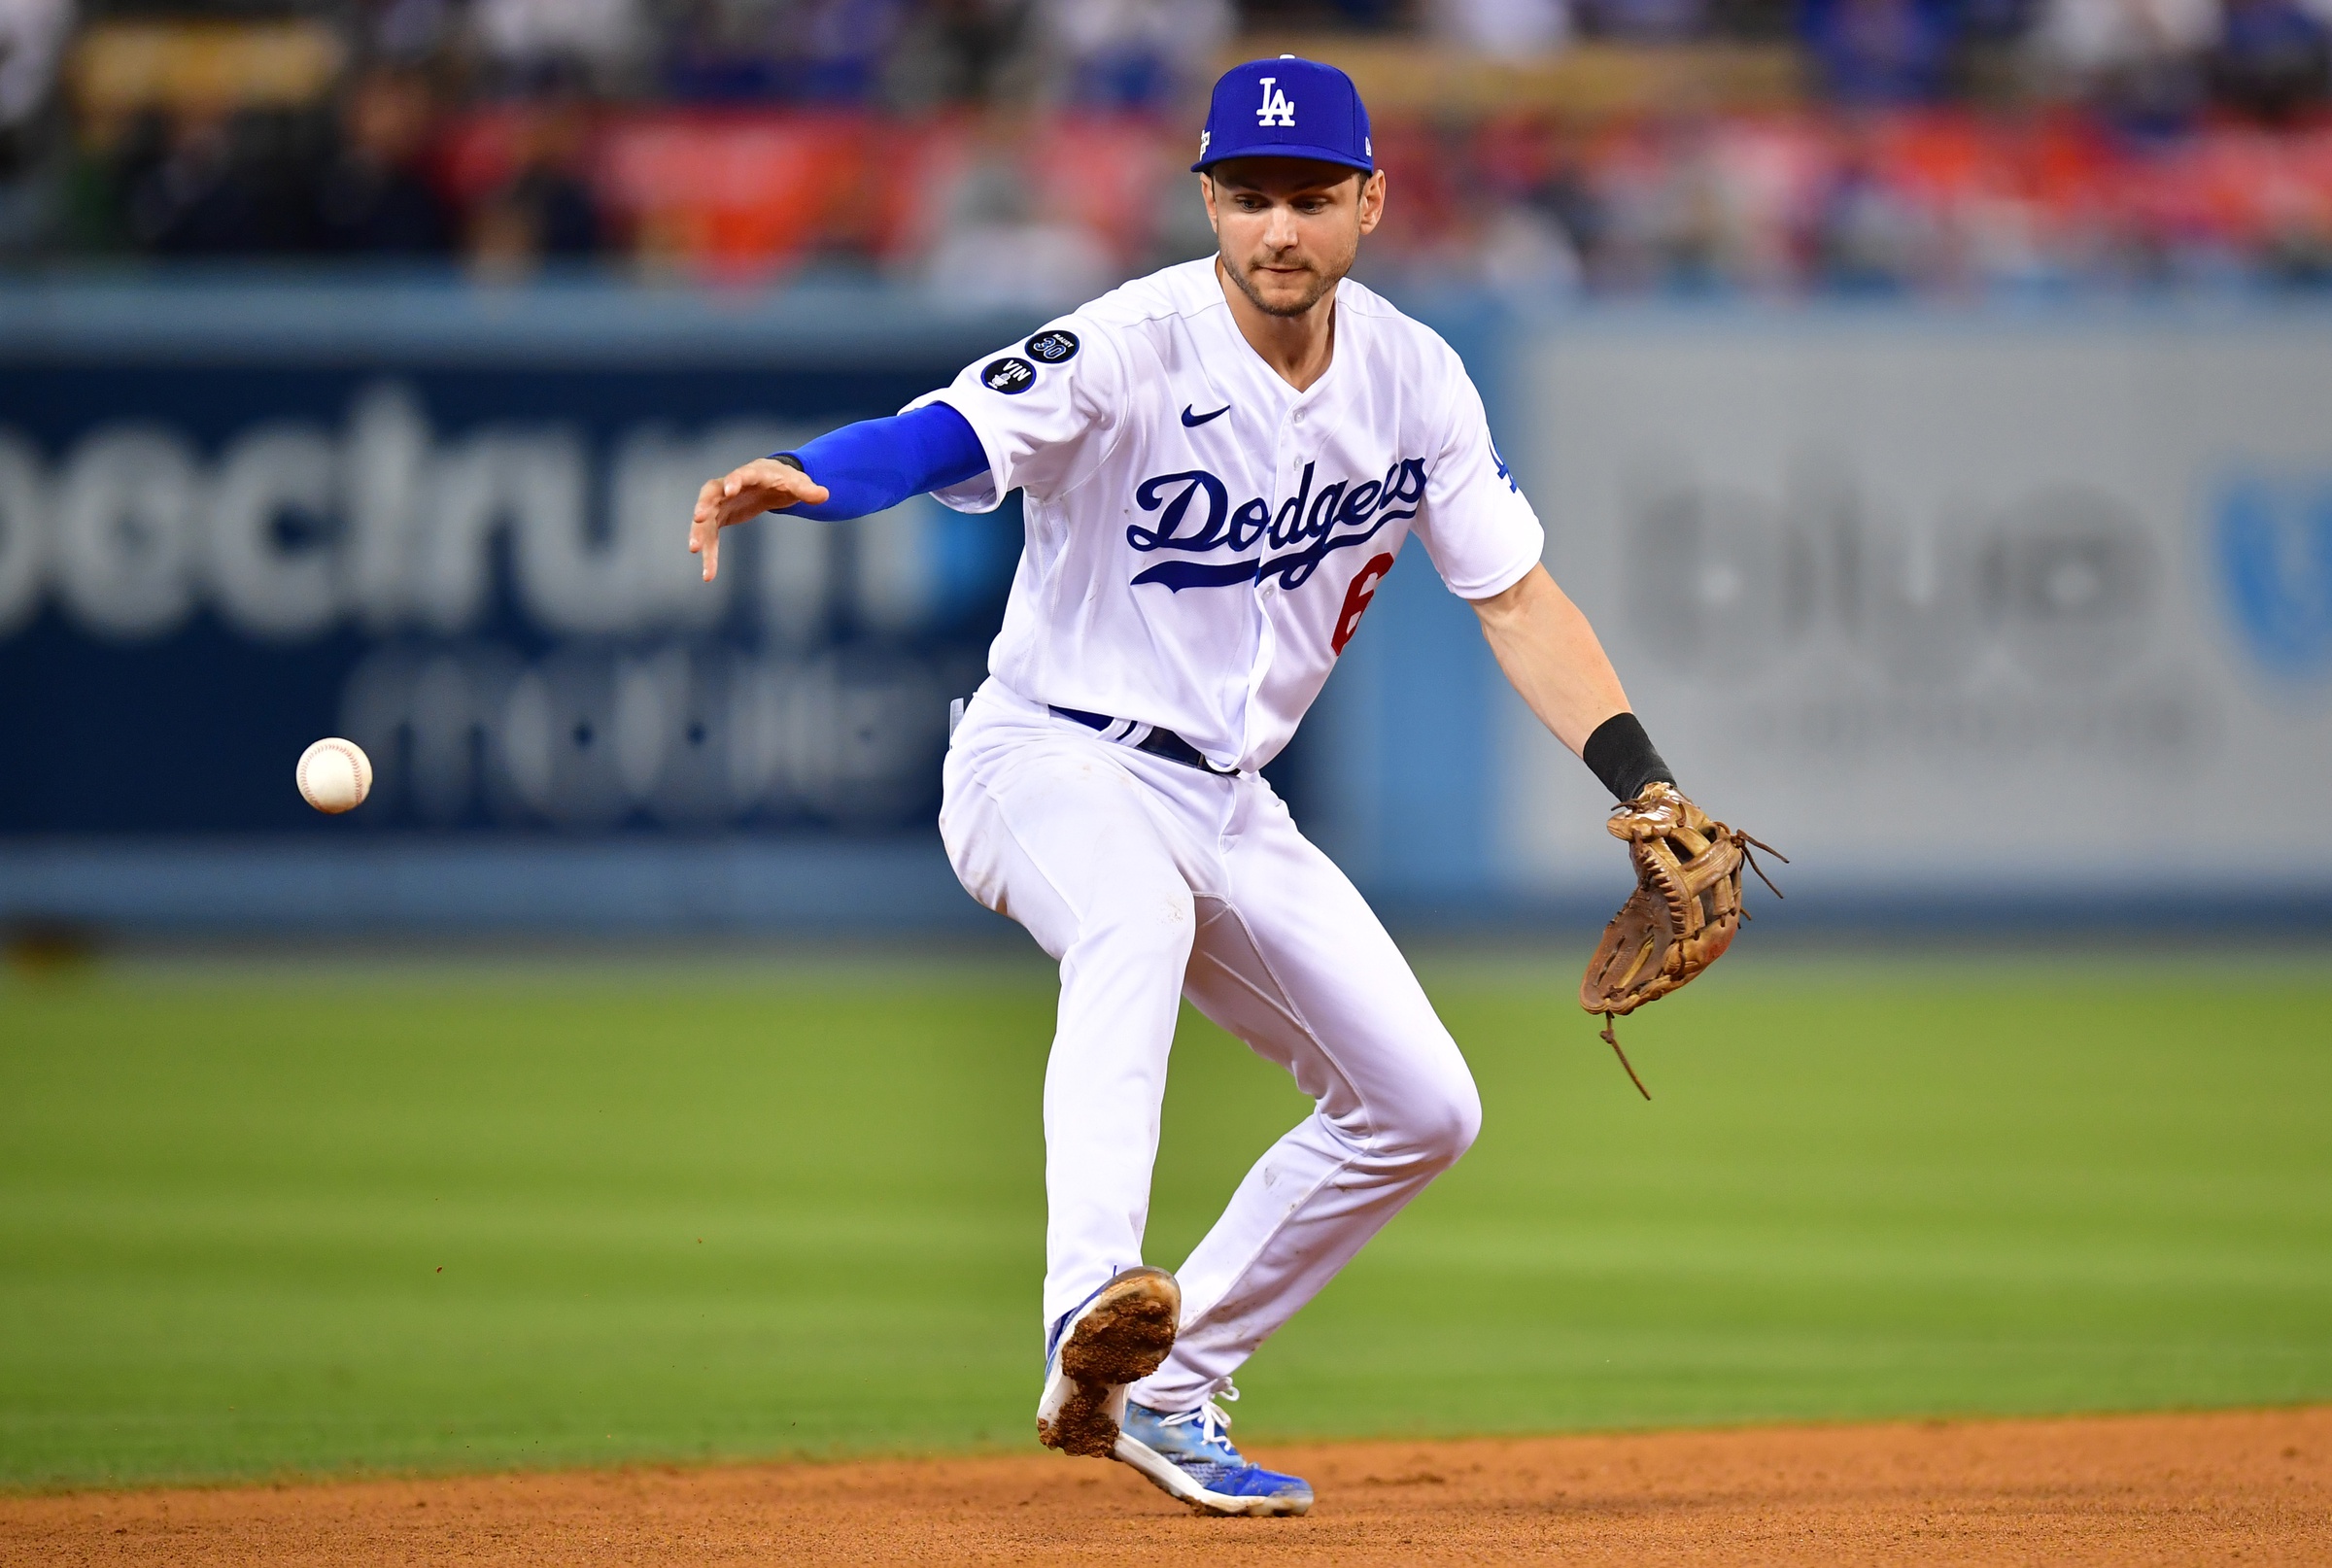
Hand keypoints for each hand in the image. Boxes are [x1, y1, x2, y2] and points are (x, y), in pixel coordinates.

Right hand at [689, 458, 830, 582]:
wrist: (772, 482)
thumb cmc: (784, 480)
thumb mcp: (798, 484)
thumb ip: (808, 490)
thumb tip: (825, 495)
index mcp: (750, 474)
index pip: (738, 475)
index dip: (732, 482)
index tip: (728, 491)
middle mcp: (729, 486)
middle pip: (711, 493)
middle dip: (704, 504)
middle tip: (698, 517)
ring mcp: (722, 502)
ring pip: (705, 517)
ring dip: (699, 531)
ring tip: (694, 550)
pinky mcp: (720, 517)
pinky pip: (711, 536)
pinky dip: (709, 552)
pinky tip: (709, 575)